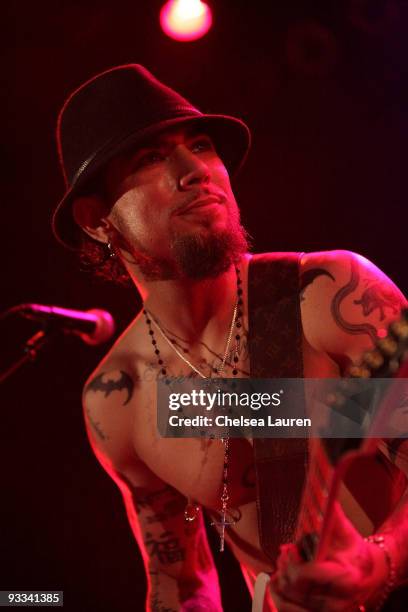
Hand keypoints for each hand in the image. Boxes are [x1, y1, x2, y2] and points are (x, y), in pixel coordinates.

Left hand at [269, 503, 388, 610]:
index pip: (308, 574)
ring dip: (279, 581)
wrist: (368, 573)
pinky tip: (278, 583)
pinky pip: (289, 611)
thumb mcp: (345, 530)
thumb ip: (330, 514)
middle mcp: (338, 602)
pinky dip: (279, 597)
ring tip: (281, 566)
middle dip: (285, 566)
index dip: (294, 561)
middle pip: (294, 587)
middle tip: (285, 552)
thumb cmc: (353, 550)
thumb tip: (320, 492)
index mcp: (347, 578)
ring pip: (288, 601)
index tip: (290, 548)